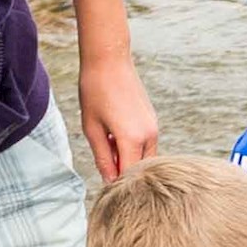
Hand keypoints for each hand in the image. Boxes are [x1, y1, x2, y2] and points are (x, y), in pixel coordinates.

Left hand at [77, 52, 158, 180]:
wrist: (109, 61)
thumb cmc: (94, 92)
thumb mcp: (92, 129)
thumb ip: (102, 157)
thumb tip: (109, 180)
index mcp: (132, 139)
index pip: (128, 175)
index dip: (116, 184)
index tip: (105, 185)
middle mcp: (149, 136)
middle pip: (140, 170)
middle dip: (124, 172)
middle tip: (104, 163)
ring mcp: (154, 128)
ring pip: (145, 159)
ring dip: (129, 159)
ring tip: (109, 144)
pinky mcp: (153, 122)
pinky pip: (147, 146)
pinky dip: (134, 148)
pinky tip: (116, 134)